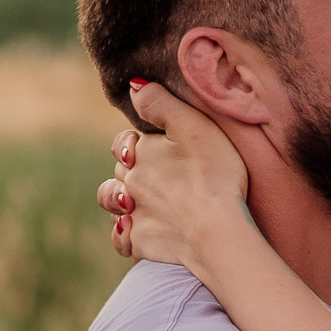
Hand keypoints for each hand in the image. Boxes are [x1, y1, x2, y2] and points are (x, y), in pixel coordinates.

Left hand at [98, 82, 254, 274]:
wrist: (217, 231)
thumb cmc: (214, 175)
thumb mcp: (193, 125)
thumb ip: (160, 102)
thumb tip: (133, 86)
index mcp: (140, 154)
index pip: (123, 144)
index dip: (135, 144)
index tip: (155, 149)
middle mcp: (128, 183)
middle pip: (120, 172)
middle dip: (131, 170)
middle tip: (159, 175)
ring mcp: (132, 216)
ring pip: (113, 203)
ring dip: (120, 199)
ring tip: (136, 201)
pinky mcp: (140, 244)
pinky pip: (122, 239)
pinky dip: (125, 234)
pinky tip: (137, 231)